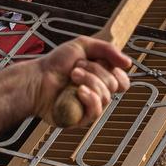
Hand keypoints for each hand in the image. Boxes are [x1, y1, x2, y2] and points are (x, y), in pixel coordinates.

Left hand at [0, 35, 131, 139]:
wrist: (36, 79)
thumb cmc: (56, 63)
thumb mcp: (83, 46)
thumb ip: (108, 50)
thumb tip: (129, 63)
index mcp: (101, 79)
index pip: (123, 81)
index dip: (117, 72)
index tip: (103, 61)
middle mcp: (98, 94)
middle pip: (115, 85)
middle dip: (96, 71)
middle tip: (76, 67)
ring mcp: (89, 107)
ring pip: (106, 96)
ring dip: (89, 81)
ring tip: (72, 75)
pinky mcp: (80, 119)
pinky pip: (95, 111)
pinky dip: (89, 98)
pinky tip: (78, 91)